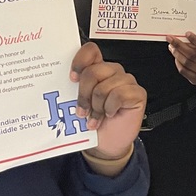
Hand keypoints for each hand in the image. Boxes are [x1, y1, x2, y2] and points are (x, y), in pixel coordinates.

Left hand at [70, 42, 145, 161]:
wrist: (106, 145)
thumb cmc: (92, 124)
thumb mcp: (76, 105)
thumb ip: (72, 90)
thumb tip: (58, 84)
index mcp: (97, 70)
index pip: (91, 51)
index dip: (80, 60)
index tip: (72, 78)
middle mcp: (112, 72)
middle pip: (93, 71)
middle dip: (84, 94)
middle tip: (81, 111)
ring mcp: (126, 81)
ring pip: (105, 86)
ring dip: (97, 107)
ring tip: (96, 117)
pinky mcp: (137, 93)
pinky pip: (119, 95)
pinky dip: (110, 109)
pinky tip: (110, 115)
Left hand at [167, 32, 195, 85]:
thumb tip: (183, 37)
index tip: (187, 34)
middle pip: (193, 55)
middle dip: (180, 46)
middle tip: (171, 39)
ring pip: (187, 62)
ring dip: (177, 53)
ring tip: (172, 47)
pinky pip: (183, 70)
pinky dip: (177, 62)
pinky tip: (176, 56)